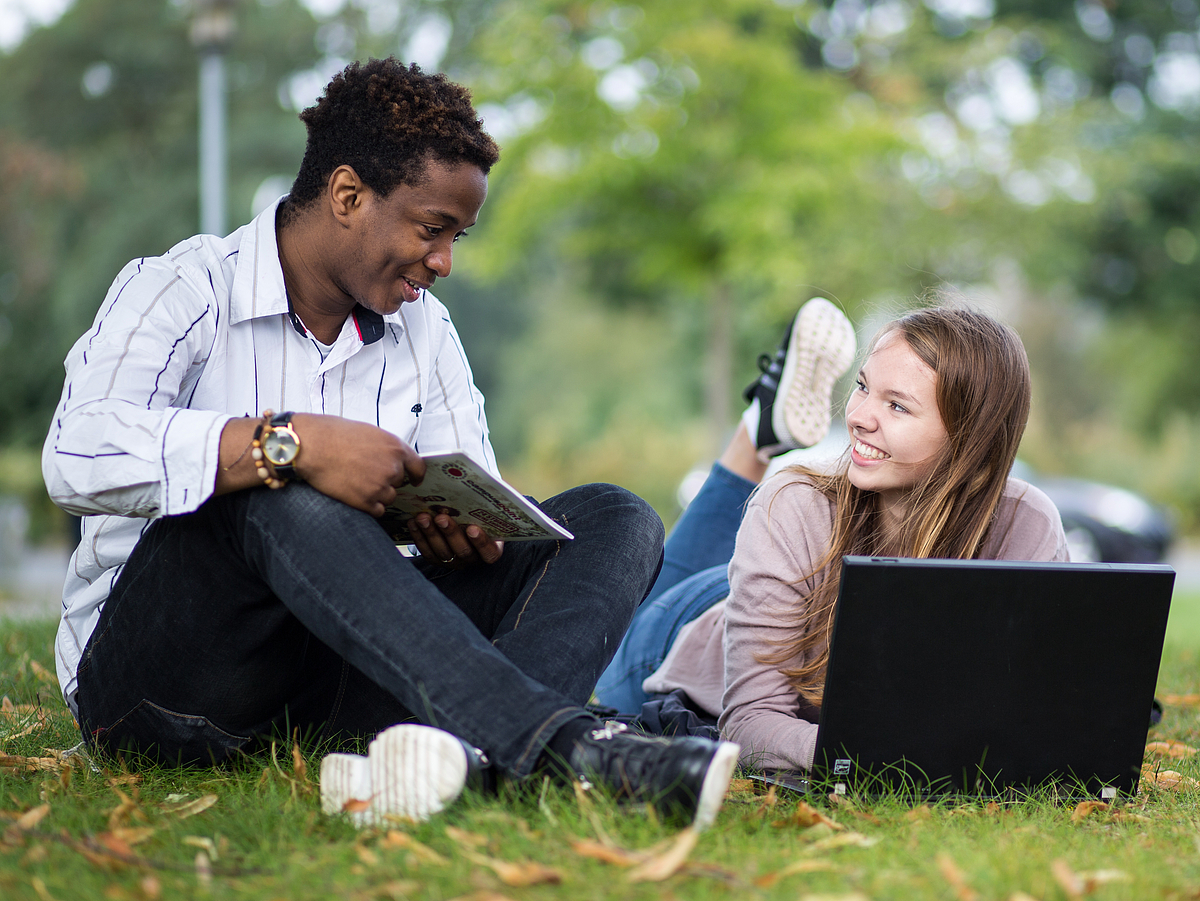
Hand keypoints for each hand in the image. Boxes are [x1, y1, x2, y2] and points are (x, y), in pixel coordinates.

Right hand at [289, 414, 424, 516]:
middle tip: (365, 474)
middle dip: (386, 480)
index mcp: (395, 448)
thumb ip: (385, 447)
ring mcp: (380, 486)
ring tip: (357, 482)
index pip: (418, 467)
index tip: (415, 481)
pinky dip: (370, 506)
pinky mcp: (366, 501)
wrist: (312, 446)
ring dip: (377, 494)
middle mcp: (392, 468)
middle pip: (399, 483)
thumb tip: (392, 458)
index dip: (416, 476)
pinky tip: (356, 495)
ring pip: (388, 497)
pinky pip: (378, 510)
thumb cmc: (334, 434)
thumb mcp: (369, 432)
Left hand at [407, 512, 504, 566]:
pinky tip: (413, 522)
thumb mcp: (489, 516)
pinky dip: (419, 537)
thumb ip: (489, 509)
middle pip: (462, 551)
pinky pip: (427, 551)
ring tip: (423, 517)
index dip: (481, 542)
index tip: (472, 528)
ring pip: (442, 552)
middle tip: (441, 517)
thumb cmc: (482, 518)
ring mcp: (453, 561)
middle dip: (450, 533)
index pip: (489, 552)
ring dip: (431, 533)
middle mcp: (472, 558)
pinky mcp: (436, 559)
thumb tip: (485, 491)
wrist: (468, 523)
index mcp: (491, 550)